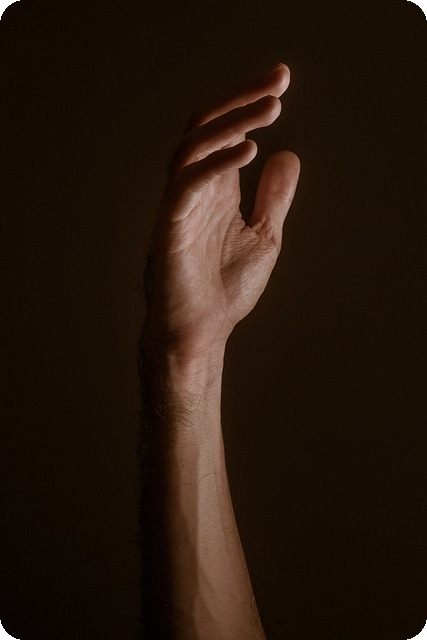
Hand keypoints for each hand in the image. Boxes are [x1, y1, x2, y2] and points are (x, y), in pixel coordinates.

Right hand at [145, 63, 299, 361]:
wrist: (201, 331)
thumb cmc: (224, 289)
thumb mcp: (264, 236)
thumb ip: (273, 198)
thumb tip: (288, 154)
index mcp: (214, 189)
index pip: (226, 132)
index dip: (250, 103)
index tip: (282, 81)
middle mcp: (194, 189)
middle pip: (207, 126)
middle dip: (242, 98)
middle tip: (280, 79)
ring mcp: (179, 205)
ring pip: (195, 146)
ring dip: (232, 122)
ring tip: (272, 108)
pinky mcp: (170, 227)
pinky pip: (186, 184)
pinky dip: (215, 164)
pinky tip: (249, 149)